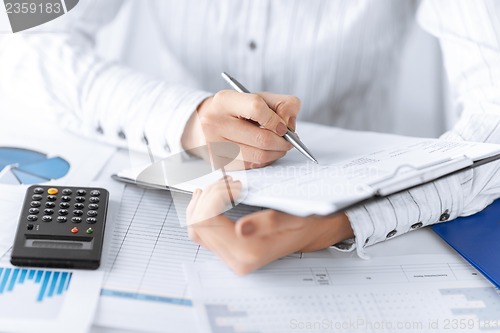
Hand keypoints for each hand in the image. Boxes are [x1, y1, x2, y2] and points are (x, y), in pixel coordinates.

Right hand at [181, 90, 299, 169]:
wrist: (204, 125)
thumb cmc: (237, 111)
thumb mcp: (258, 98)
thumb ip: (282, 104)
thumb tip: (289, 125)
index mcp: (224, 101)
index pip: (256, 108)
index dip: (276, 119)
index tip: (284, 127)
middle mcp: (215, 123)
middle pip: (261, 138)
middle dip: (283, 142)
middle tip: (290, 141)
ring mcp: (214, 145)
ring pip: (259, 156)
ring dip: (277, 153)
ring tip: (280, 146)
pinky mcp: (218, 163)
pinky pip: (251, 166)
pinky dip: (265, 160)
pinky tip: (265, 152)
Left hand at [186, 177, 353, 274]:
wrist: (315, 231)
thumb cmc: (305, 222)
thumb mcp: (292, 218)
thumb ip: (267, 224)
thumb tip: (242, 229)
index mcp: (247, 251)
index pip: (207, 222)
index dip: (213, 196)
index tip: (232, 183)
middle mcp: (235, 258)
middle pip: (197, 225)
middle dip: (208, 197)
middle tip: (227, 182)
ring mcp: (230, 256)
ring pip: (196, 229)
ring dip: (204, 203)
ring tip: (221, 186)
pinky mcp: (229, 250)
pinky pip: (203, 232)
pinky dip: (204, 211)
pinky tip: (212, 197)